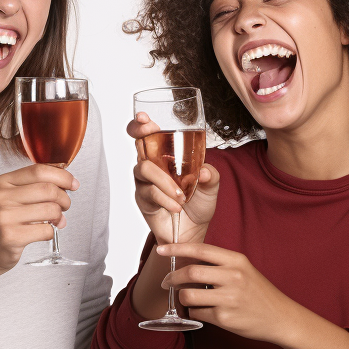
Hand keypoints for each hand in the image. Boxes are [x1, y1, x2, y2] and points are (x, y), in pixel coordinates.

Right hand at [0, 165, 76, 280]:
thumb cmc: (6, 222)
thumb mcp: (15, 197)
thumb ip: (37, 185)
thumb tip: (67, 180)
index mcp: (4, 182)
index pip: (39, 171)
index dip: (62, 176)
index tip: (72, 183)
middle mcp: (2, 197)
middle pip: (48, 189)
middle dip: (64, 198)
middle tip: (65, 206)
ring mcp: (5, 217)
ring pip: (50, 210)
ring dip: (59, 216)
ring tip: (55, 220)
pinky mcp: (10, 236)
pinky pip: (46, 230)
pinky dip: (51, 232)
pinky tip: (44, 232)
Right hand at [128, 113, 218, 244]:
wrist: (192, 232)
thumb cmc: (198, 204)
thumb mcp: (211, 186)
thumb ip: (211, 175)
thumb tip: (204, 172)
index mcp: (167, 157)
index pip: (150, 135)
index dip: (142, 124)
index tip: (144, 117)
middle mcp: (152, 165)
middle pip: (138, 142)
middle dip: (142, 132)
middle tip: (151, 130)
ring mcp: (145, 182)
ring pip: (145, 168)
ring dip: (165, 182)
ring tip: (182, 197)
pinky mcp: (143, 199)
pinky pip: (149, 192)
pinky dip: (165, 199)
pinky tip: (177, 206)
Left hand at [156, 241, 286, 340]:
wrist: (281, 318)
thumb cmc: (259, 293)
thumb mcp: (244, 270)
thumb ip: (219, 265)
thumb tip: (186, 262)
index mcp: (237, 261)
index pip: (200, 250)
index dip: (177, 249)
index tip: (161, 250)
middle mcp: (233, 277)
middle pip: (190, 273)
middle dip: (172, 278)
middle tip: (166, 282)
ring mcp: (229, 299)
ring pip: (188, 296)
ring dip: (182, 298)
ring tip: (188, 299)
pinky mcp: (225, 318)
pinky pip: (197, 313)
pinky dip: (195, 313)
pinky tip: (204, 312)